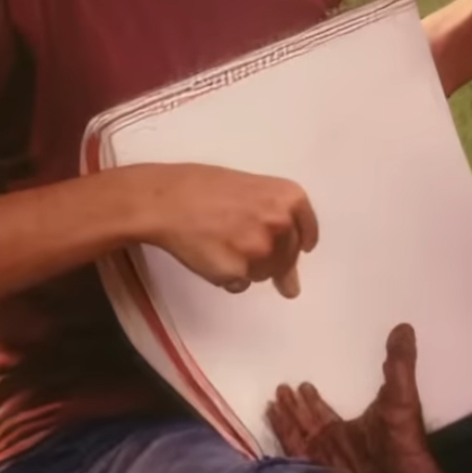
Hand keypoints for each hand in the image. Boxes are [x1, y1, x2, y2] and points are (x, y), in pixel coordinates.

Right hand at [134, 164, 317, 297]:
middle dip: (268, 256)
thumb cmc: (203, 187)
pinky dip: (226, 276)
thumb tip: (292, 285)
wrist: (164, 200)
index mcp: (289, 197)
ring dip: (247, 267)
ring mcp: (261, 250)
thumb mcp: (250, 190)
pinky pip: (239, 284)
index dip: (300, 241)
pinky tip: (208, 254)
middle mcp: (281, 223)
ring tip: (219, 241)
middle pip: (286, 258)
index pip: (307, 231)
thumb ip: (278, 224)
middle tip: (238, 241)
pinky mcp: (238, 272)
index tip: (298, 247)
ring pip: (263, 274)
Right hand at [267, 324, 451, 472]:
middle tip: (278, 389)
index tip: (301, 384)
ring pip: (296, 434)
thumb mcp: (402, 398)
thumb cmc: (403, 445)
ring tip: (271, 401)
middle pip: (306, 422)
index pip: (324, 412)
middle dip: (293, 407)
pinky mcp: (314, 472)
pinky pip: (291, 451)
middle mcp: (333, 444)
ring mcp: (322, 459)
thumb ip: (399, 364)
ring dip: (284, 418)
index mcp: (352, 429)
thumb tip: (404, 327)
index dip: (311, 400)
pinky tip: (269, 422)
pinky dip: (280, 436)